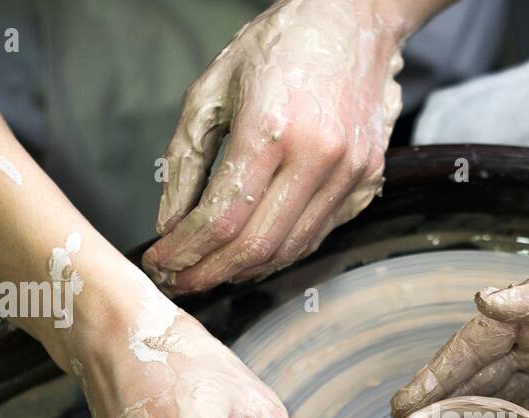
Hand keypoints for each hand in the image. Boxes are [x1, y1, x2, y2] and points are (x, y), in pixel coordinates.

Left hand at [143, 0, 406, 292]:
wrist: (356, 22)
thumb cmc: (279, 46)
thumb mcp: (212, 89)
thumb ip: (186, 160)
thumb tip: (171, 223)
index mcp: (271, 127)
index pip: (222, 216)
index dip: (185, 251)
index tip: (160, 262)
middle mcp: (318, 156)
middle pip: (257, 245)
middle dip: (211, 272)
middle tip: (180, 280)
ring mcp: (350, 173)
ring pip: (291, 248)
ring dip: (246, 269)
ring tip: (211, 269)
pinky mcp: (368, 180)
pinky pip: (318, 234)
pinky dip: (281, 251)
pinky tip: (252, 250)